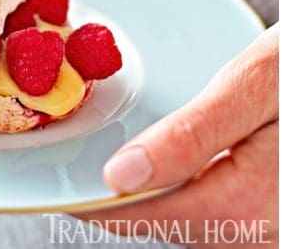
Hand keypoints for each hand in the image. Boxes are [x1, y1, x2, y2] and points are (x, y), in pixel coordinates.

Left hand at [75, 24, 278, 247]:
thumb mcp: (252, 87)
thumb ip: (190, 138)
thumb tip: (122, 175)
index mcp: (252, 205)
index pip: (149, 217)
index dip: (98, 203)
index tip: (59, 183)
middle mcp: (262, 233)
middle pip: (165, 225)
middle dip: (115, 201)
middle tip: (74, 167)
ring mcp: (269, 229)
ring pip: (187, 224)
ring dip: (143, 199)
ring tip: (103, 167)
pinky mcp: (270, 215)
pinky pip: (211, 214)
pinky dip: (174, 193)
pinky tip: (158, 168)